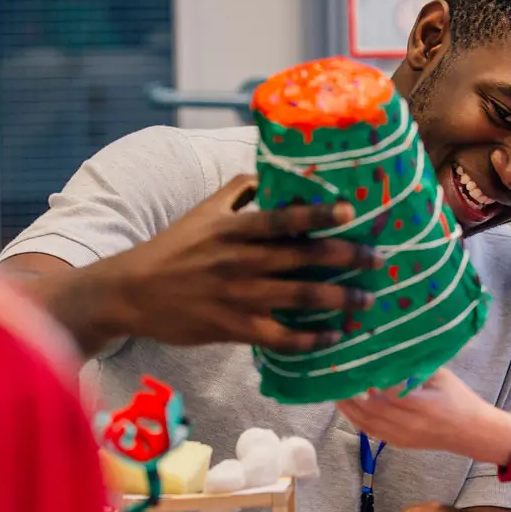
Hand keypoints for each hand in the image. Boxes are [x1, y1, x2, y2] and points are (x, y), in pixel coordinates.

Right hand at [82, 174, 382, 349]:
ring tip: (366, 300)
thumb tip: (275, 173)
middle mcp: (239, 260)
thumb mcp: (203, 211)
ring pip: (299, 297)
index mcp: (233, 228)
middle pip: (302, 258)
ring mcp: (238, 296)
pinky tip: (334, 336)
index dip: (318, 215)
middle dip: (346, 258)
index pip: (282, 218)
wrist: (132, 292)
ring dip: (338, 300)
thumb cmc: (173, 248)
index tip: (351, 211)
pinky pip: (281, 337)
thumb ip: (240, 192)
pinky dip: (310, 338)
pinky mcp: (233, 327)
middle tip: (378, 260)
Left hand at [337, 368, 510, 465]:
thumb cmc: (458, 398)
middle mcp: (411, 424)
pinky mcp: (398, 444)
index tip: (355, 365)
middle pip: (373, 410)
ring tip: (334, 388)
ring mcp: (403, 437)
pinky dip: (355, 419)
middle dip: (351, 394)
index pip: (390, 394)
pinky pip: (370, 432)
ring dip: (348, 407)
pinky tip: (346, 405)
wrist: (471, 432)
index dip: (370, 382)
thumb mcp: (441, 376)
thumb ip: (415, 366)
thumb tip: (388, 348)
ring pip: (367, 423)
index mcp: (425, 405)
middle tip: (336, 374)